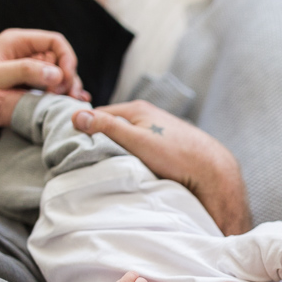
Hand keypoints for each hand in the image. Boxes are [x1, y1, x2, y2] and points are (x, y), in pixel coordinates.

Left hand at [0, 28, 89, 102]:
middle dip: (68, 77)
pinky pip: (52, 90)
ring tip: (66, 104)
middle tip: (65, 97)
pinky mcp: (28, 89)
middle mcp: (24, 54)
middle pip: (60, 60)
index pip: (55, 42)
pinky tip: (65, 106)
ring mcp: (27, 72)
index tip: (66, 81)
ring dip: (66, 89)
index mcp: (16, 42)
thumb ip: (24, 71)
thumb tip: (57, 74)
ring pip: (59, 77)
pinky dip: (61, 97)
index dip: (67, 59)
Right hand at [73, 100, 252, 235]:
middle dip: (98, 142)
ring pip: (124, 141)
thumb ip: (106, 127)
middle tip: (84, 161)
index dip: (83, 129)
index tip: (69, 147)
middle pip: (111, 128)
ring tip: (105, 167)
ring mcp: (156, 132)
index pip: (97, 114)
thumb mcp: (135, 140)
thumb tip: (75, 116)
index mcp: (137, 109)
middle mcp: (146, 117)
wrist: (211, 171)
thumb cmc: (175, 154)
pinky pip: (137, 151)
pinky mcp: (164, 148)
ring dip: (114, 152)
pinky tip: (127, 170)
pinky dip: (129, 159)